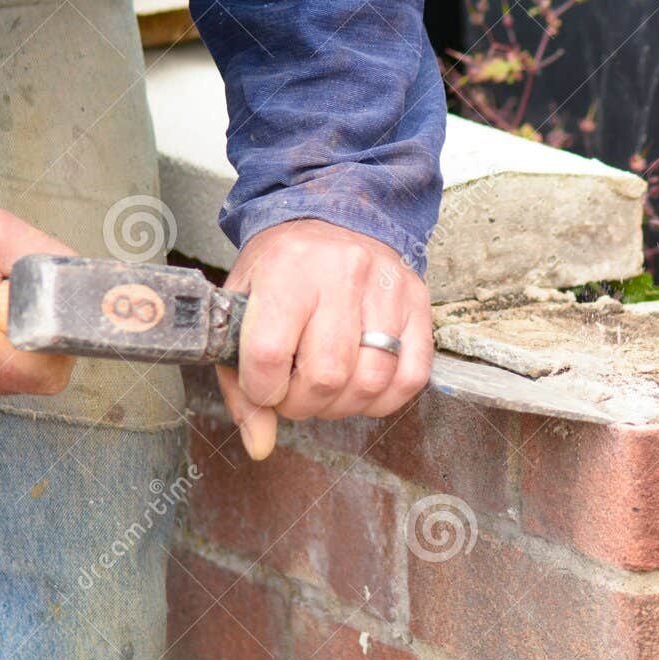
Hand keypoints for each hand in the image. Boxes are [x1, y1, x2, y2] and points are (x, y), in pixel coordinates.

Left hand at [218, 219, 433, 459]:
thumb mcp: (243, 307)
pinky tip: (363, 388)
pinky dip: (384, 399)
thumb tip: (259, 445)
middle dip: (303, 404)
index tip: (265, 387)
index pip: (269, 354)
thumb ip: (240, 381)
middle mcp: (340, 274)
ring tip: (327, 391)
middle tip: (296, 393)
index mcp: (286, 270)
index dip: (263, 390)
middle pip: (325, 376)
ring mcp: (386, 288)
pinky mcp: (418, 303)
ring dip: (343, 406)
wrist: (333, 214)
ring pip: (370, 382)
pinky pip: (411, 377)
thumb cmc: (282, 268)